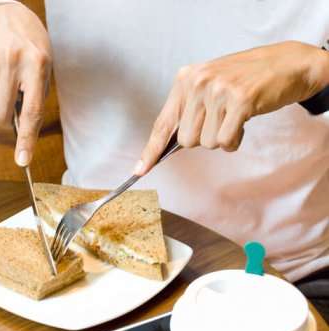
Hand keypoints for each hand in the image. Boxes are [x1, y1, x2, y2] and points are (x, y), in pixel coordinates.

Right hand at [0, 3, 51, 165]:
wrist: (7, 16)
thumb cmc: (30, 47)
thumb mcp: (44, 66)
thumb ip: (35, 97)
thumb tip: (22, 132)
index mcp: (37, 64)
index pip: (31, 110)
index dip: (27, 138)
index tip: (23, 160)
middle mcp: (13, 61)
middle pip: (0, 114)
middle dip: (5, 119)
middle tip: (12, 105)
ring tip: (6, 79)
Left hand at [135, 41, 328, 174]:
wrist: (287, 63)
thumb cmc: (246, 79)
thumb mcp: (209, 85)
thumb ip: (189, 109)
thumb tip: (169, 145)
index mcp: (185, 79)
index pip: (163, 123)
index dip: (151, 150)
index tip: (139, 170)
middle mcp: (198, 83)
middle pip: (186, 141)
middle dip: (204, 138)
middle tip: (222, 118)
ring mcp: (218, 91)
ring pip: (206, 143)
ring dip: (223, 137)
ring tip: (235, 116)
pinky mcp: (239, 101)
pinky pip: (226, 141)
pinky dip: (235, 140)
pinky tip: (244, 120)